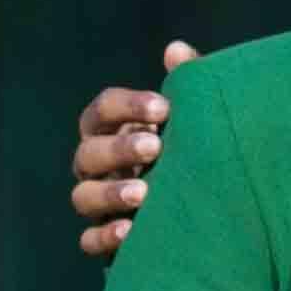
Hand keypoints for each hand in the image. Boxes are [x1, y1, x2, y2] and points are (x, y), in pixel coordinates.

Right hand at [73, 40, 199, 257]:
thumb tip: (175, 49)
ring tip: (144, 193)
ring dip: (110, 192)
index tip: (164, 108)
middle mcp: (97, 166)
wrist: (207, 207)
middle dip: (119, 148)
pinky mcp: (106, 239)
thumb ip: (188, 83)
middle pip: (88, 153)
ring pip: (83, 196)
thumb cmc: (193, 150)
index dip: (127, 106)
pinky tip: (130, 231)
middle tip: (157, 148)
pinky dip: (104, 236)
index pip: (101, 110)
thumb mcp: (195, 118)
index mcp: (113, 131)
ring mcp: (98, 204)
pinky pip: (89, 240)